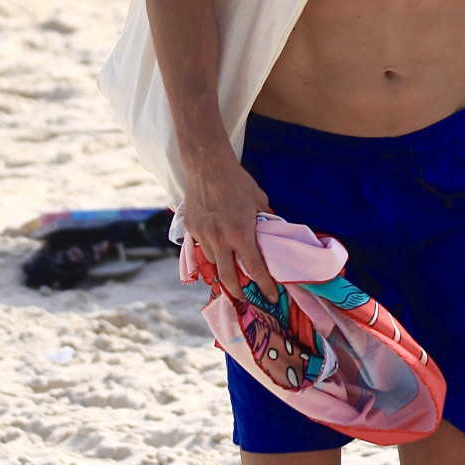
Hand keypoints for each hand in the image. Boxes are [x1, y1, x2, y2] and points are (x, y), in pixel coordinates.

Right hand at [183, 154, 275, 300]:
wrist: (208, 166)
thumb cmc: (238, 182)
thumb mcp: (259, 200)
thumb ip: (266, 219)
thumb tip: (273, 232)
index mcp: (241, 234)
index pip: (255, 269)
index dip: (265, 286)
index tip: (270, 297)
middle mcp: (220, 239)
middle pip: (229, 278)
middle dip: (239, 292)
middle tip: (246, 298)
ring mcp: (203, 235)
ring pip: (214, 263)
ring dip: (224, 271)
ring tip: (232, 276)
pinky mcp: (191, 229)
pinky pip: (202, 248)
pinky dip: (211, 253)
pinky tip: (217, 253)